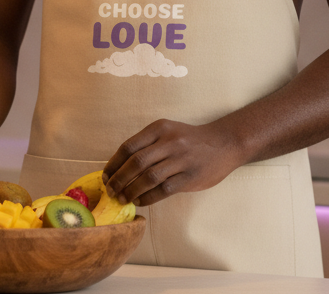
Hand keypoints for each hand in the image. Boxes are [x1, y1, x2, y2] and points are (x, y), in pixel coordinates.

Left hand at [102, 118, 239, 206]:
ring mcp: (180, 159)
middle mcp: (169, 141)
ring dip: (131, 191)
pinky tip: (140, 201)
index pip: (128, 146)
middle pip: (136, 162)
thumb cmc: (190, 140)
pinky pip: (163, 190)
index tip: (105, 176)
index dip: (113, 163)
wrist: (223, 143)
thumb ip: (148, 145)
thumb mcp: (168, 131)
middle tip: (110, 191)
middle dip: (119, 179)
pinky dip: (148, 197)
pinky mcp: (189, 177)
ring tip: (122, 199)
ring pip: (148, 177)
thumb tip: (120, 167)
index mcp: (159, 128)